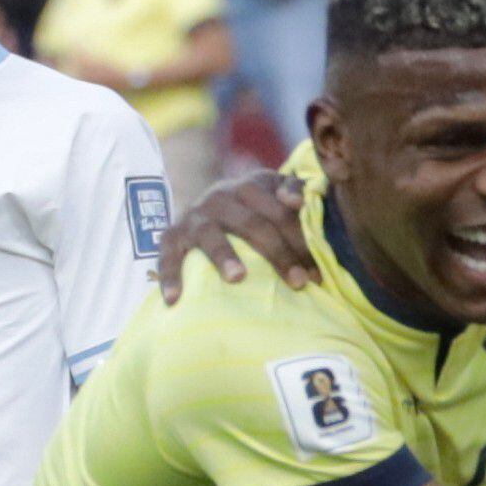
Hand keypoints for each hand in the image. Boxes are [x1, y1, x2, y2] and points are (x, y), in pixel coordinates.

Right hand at [158, 166, 317, 300]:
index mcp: (251, 186)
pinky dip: (170, 276)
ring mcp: (194, 217)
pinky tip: (174, 299)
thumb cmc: (254, 209)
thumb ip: (295, 191)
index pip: (280, 211)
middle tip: (298, 283)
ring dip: (224, 255)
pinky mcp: (171, 236)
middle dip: (278, 253)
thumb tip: (297, 201)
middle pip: (252, 224)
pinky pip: (168, 255)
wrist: (207, 207)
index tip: (317, 274)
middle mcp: (221, 197)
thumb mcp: (276, 193)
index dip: (301, 241)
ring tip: (238, 277)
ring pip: (210, 235)